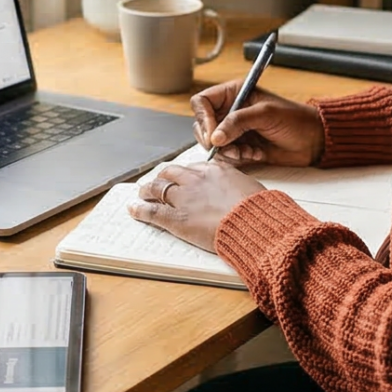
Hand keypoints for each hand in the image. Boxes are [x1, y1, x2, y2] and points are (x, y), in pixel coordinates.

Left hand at [126, 157, 265, 252]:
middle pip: (171, 173)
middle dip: (162, 177)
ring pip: (157, 188)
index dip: (182, 172)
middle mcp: (196, 180)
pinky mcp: (176, 218)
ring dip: (147, 190)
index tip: (180, 176)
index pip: (192, 167)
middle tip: (157, 182)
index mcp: (216, 171)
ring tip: (142, 193)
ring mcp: (184, 198)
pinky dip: (140, 209)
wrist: (254, 223)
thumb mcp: (250, 187)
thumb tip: (237, 190)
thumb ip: (236, 186)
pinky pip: (152, 211)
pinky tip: (133, 209)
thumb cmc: (258, 209)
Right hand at [190, 79, 324, 168]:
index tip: (213, 135)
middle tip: (231, 147)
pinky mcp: (241, 147)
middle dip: (215, 140)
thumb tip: (215, 137)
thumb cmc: (295, 119)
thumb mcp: (266, 114)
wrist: (313, 141)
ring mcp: (234, 131)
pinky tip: (256, 154)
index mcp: (234, 93)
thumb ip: (238, 122)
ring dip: (228, 151)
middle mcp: (231, 111)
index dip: (203, 119)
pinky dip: (238, 158)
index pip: (202, 102)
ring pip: (213, 144)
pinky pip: (226, 156)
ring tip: (248, 151)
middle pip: (202, 126)